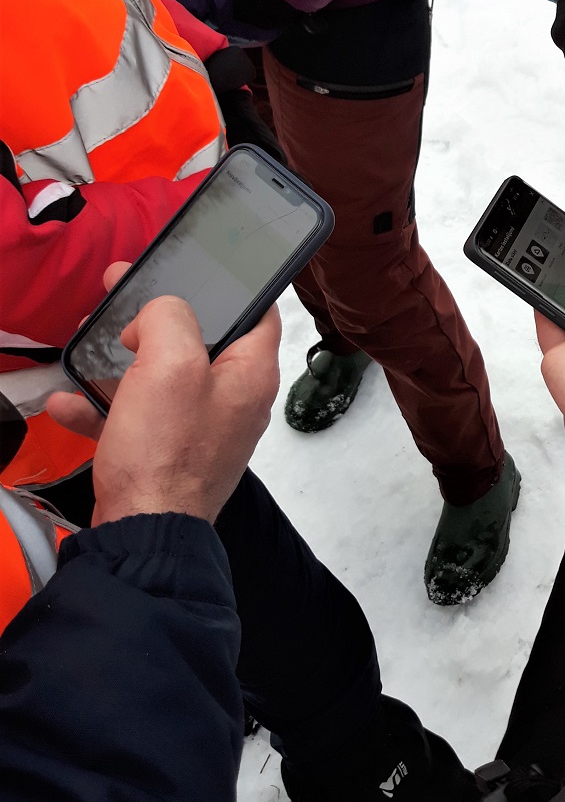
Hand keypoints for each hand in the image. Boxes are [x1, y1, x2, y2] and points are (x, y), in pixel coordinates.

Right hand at [47, 263, 280, 524]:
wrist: (142, 532)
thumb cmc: (165, 452)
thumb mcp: (170, 364)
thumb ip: (168, 318)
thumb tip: (157, 313)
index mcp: (251, 373)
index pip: (260, 311)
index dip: (229, 285)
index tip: (196, 269)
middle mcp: (233, 399)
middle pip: (199, 339)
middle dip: (156, 315)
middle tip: (121, 290)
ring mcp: (201, 428)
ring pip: (161, 376)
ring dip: (122, 359)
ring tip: (87, 338)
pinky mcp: (168, 453)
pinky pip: (137, 417)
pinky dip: (104, 408)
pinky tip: (67, 402)